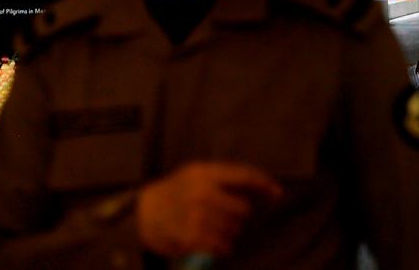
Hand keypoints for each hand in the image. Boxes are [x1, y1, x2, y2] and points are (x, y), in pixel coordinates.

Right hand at [136, 162, 283, 258]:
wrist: (141, 213)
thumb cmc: (177, 192)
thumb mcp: (197, 175)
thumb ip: (229, 179)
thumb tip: (270, 190)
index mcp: (204, 172)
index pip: (245, 175)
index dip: (265, 184)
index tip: (278, 193)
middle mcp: (201, 192)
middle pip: (243, 209)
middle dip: (240, 216)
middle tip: (227, 217)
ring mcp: (195, 216)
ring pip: (234, 229)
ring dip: (231, 232)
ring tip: (214, 228)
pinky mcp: (191, 238)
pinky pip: (222, 245)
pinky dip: (223, 246)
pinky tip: (215, 242)